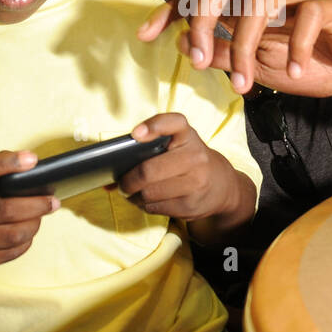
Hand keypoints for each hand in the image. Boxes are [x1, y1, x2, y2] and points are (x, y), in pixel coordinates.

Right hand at [0, 149, 57, 271]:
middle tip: (53, 201)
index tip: (33, 160)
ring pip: (12, 235)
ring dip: (34, 225)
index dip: (8, 163)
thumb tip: (27, 162)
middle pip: (7, 210)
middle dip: (38, 205)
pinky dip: (24, 243)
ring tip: (41, 217)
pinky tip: (28, 234)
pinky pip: (7, 254)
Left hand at [116, 113, 239, 223]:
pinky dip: (144, 205)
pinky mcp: (191, 205)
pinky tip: (146, 200)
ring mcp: (195, 183)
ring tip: (132, 192)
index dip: (153, 127)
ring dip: (133, 196)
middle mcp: (195, 156)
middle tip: (122, 183)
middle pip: (148, 171)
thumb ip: (148, 148)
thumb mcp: (178, 144)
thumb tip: (109, 175)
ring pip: (148, 193)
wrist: (221, 185)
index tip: (135, 134)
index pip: (173, 123)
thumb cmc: (188, 160)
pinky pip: (155, 208)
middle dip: (127, 181)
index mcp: (188, 135)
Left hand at [137, 0, 331, 96]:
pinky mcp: (331, 7)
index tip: (145, 35)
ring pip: (261, 5)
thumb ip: (227, 56)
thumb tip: (185, 45)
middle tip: (200, 61)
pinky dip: (298, 47)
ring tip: (248, 86)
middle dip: (204, 21)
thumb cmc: (317, 65)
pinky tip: (298, 73)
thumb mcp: (264, 69)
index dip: (172, 11)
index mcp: (249, 10)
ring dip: (249, 49)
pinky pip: (308, 16)